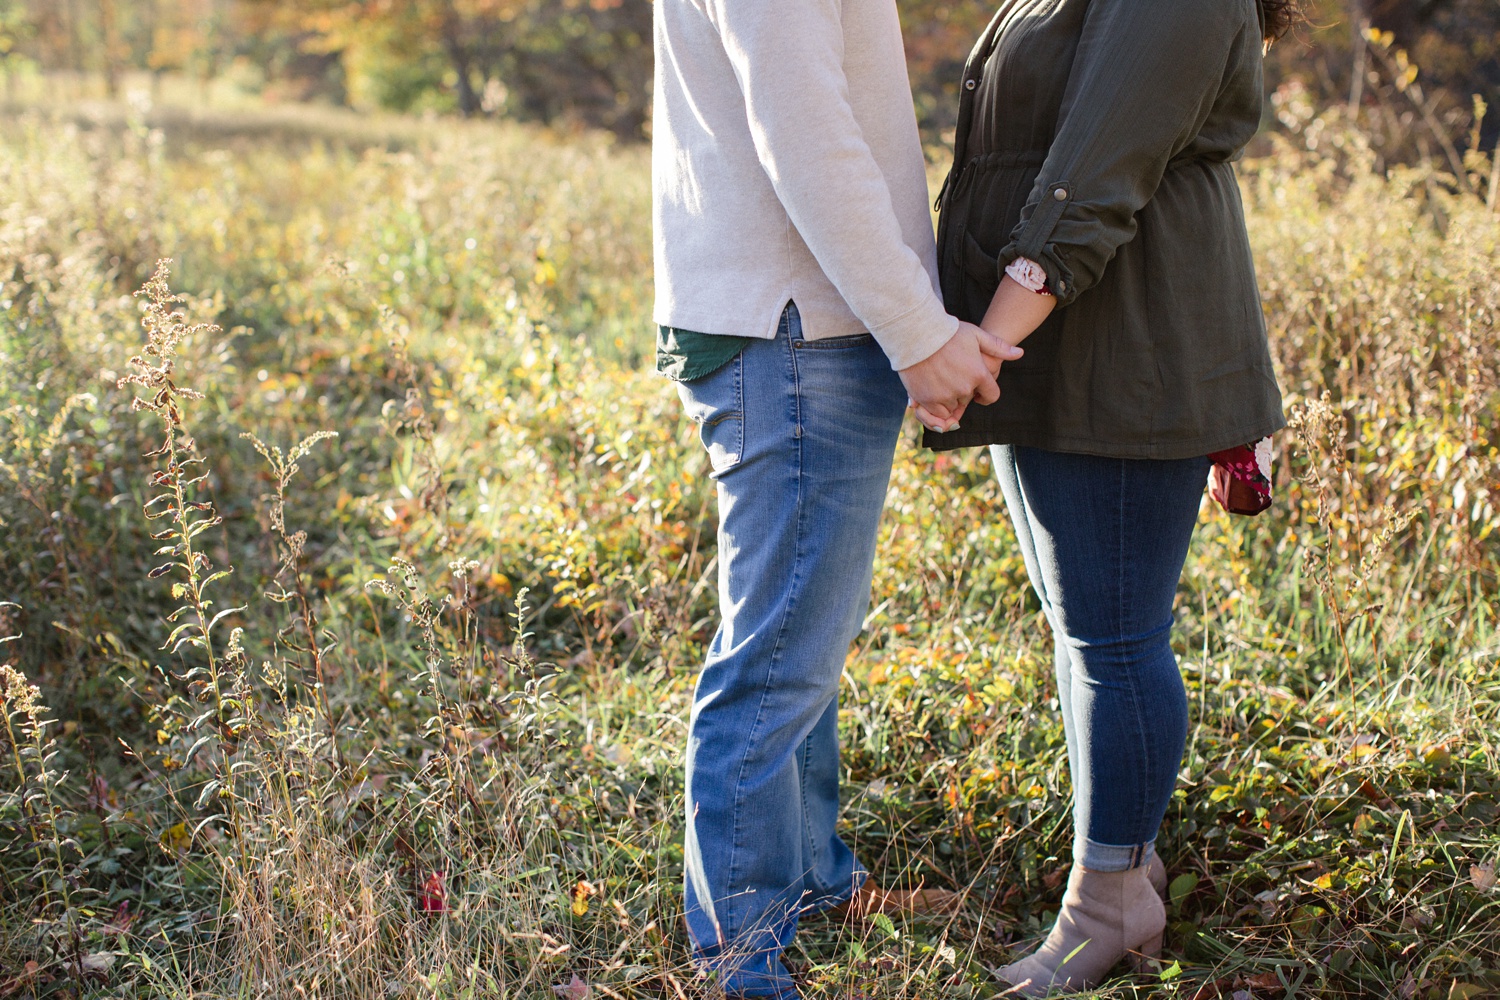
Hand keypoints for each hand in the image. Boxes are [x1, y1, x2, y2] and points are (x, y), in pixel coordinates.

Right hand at [900, 321, 1021, 431]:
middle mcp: (964, 388)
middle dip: (962, 391)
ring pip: (952, 407)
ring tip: (940, 379)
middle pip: (967, 400)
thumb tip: (1020, 353)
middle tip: (952, 374)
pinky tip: (931, 388)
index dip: (986, 394)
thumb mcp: (976, 335)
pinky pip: (936, 412)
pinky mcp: (927, 399)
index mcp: (979, 374)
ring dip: (948, 398)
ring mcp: (945, 395)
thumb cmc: (948, 332)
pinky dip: (935, 405)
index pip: (991, 395)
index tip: (979, 391)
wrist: (917, 334)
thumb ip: (998, 347)